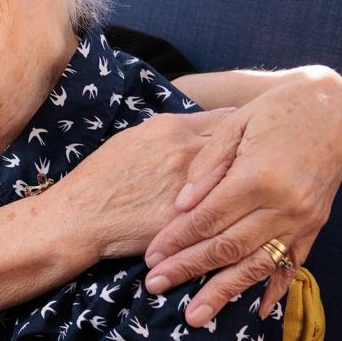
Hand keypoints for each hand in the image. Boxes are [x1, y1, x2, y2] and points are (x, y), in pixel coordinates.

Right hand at [43, 107, 239, 259]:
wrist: (80, 216)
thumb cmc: (100, 177)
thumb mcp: (132, 138)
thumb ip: (168, 131)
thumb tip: (193, 128)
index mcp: (172, 128)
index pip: (229, 120)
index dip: (243, 132)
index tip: (249, 141)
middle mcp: (187, 151)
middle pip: (243, 148)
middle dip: (253, 156)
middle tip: (261, 165)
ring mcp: (191, 186)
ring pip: (238, 182)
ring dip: (246, 187)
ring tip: (252, 193)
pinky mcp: (190, 219)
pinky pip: (223, 214)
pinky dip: (231, 215)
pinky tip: (235, 220)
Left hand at [144, 69, 341, 324]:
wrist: (332, 107)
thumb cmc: (275, 110)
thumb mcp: (235, 124)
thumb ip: (207, 165)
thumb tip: (182, 204)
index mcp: (259, 176)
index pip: (208, 219)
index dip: (176, 240)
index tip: (151, 257)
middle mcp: (284, 204)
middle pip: (227, 247)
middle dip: (188, 270)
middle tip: (156, 287)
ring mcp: (304, 218)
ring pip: (256, 264)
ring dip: (224, 292)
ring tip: (195, 315)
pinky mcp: (316, 225)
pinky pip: (292, 263)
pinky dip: (274, 288)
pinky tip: (257, 310)